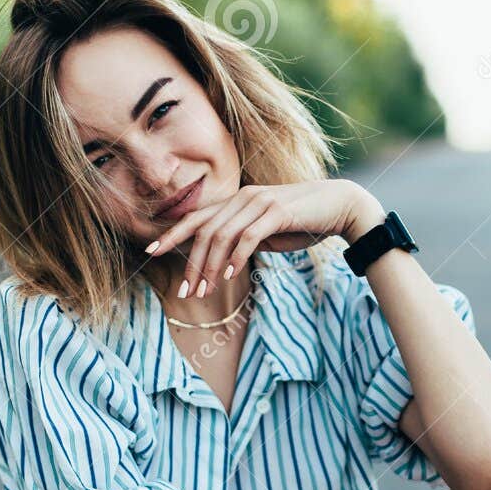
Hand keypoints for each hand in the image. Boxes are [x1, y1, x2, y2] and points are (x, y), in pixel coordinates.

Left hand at [145, 179, 383, 298]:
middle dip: (190, 264)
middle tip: (184, 292)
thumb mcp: (268, 232)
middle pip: (204, 231)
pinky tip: (230, 275)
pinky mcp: (275, 212)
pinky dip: (236, 257)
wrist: (339, 206)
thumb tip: (226, 259)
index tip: (151, 252)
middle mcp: (242, 197)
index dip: (171, 234)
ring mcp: (258, 203)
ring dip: (210, 267)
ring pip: (222, 236)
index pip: (196, 218)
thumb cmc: (304, 221)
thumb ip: (245, 239)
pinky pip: (247, 237)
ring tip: (205, 292)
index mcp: (236, 200)